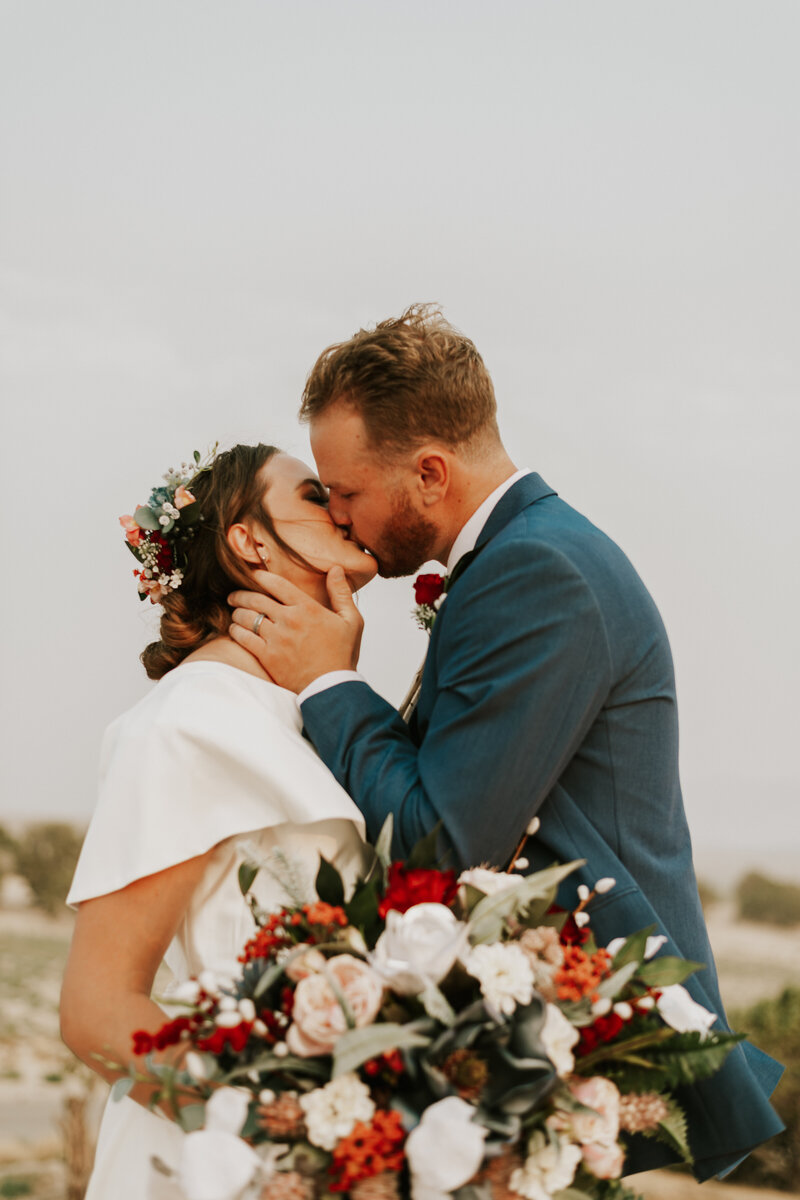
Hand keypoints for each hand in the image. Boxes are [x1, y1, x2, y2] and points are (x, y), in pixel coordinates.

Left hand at [228, 566, 363, 692]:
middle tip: (234, 595)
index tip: (252, 575)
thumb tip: (335, 569)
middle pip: (256, 599)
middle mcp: (289, 620)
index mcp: (308, 608)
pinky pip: (243, 638)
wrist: (331, 687)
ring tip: (234, 612)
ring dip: (237, 612)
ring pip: (247, 617)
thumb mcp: (351, 621)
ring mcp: (277, 639)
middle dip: (241, 594)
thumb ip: (341, 593)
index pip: (277, 583)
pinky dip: (235, 631)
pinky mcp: (267, 657)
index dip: (260, 576)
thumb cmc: (342, 655)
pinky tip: (234, 629)